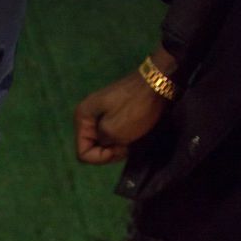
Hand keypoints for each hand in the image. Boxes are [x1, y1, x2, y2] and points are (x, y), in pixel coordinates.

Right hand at [74, 47, 175, 164]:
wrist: (158, 82)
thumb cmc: (135, 107)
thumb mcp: (113, 131)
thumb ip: (101, 144)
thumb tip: (103, 145)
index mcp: (82, 117)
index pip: (82, 153)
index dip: (100, 158)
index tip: (117, 149)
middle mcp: (88, 114)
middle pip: (92, 148)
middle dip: (109, 152)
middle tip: (126, 146)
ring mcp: (101, 113)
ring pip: (104, 143)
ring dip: (116, 146)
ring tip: (131, 140)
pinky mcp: (114, 112)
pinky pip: (112, 133)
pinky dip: (121, 139)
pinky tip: (132, 135)